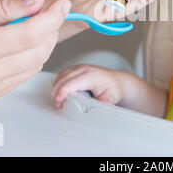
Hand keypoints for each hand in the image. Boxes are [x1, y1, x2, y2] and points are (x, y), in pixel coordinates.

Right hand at [0, 0, 70, 101]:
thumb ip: (6, 7)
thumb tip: (37, 2)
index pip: (29, 34)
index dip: (52, 18)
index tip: (62, 4)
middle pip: (38, 51)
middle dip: (51, 29)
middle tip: (50, 12)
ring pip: (36, 65)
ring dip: (44, 43)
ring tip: (35, 26)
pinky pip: (25, 75)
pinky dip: (32, 57)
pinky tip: (24, 44)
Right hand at [51, 63, 167, 116]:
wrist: (117, 81)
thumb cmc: (113, 88)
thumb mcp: (112, 97)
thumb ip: (106, 101)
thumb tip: (103, 104)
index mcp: (91, 75)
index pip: (71, 83)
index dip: (62, 93)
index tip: (59, 102)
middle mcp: (84, 69)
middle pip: (63, 79)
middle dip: (56, 92)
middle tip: (58, 105)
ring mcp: (79, 67)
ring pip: (61, 75)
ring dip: (56, 87)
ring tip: (58, 100)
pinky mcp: (76, 69)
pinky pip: (62, 74)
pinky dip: (58, 83)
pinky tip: (60, 92)